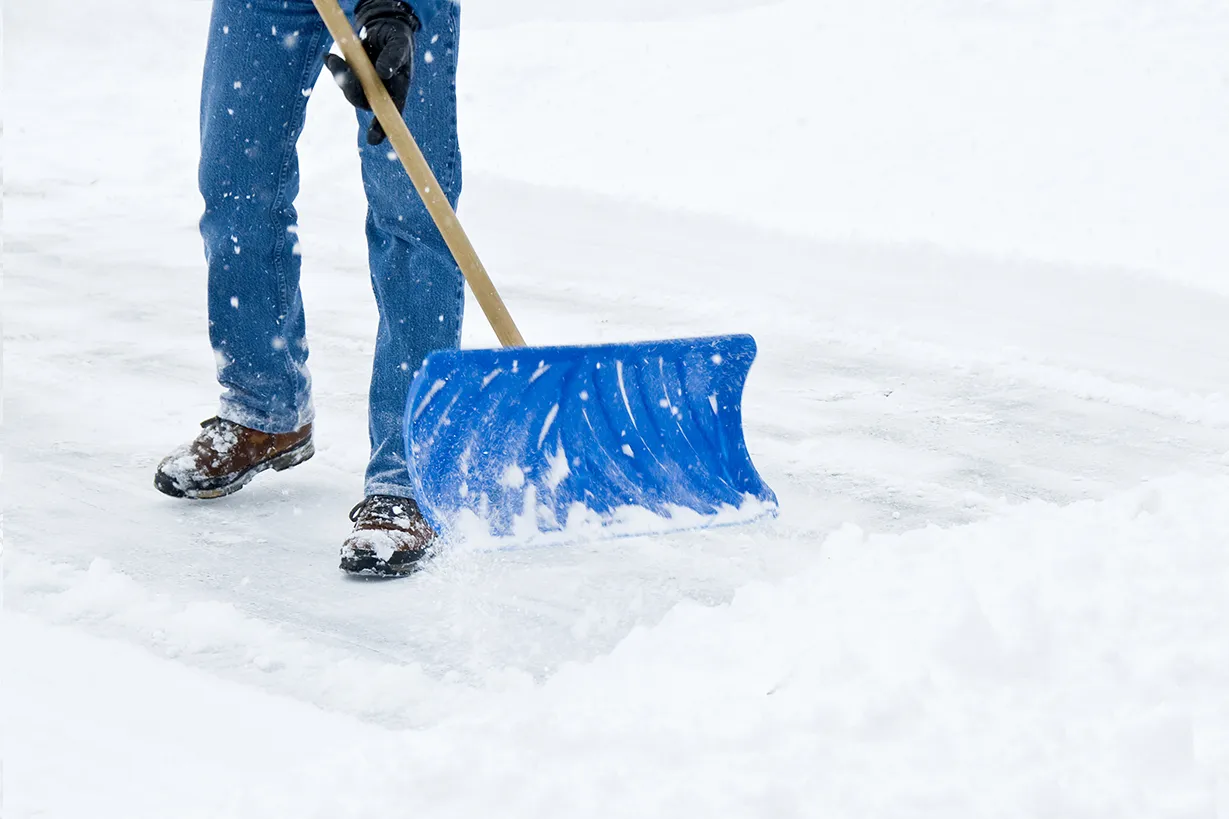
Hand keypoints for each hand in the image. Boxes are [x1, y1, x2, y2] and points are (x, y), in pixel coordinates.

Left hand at [324, 0, 419, 144]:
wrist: (384, 27)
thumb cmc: (397, 38)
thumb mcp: (400, 43)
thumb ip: (394, 56)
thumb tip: (383, 73)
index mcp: (397, 90)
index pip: (391, 115)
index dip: (381, 129)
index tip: (372, 140)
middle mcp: (380, 92)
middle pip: (362, 102)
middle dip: (350, 89)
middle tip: (342, 69)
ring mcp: (365, 85)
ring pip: (349, 90)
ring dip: (339, 75)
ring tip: (333, 58)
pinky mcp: (353, 75)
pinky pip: (341, 77)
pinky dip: (334, 67)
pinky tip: (329, 58)